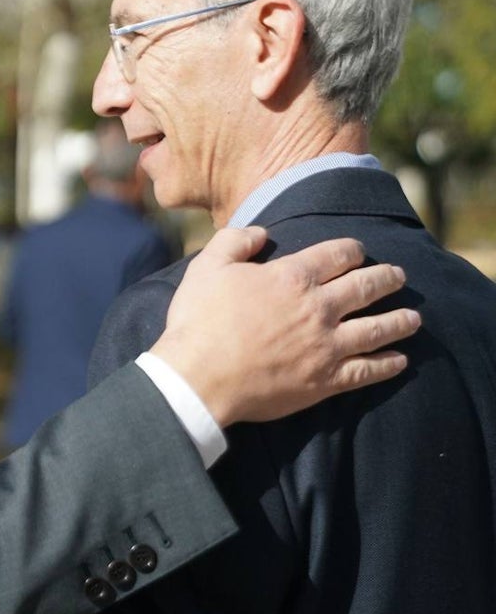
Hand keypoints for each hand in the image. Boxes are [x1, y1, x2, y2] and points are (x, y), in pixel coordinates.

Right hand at [151, 226, 419, 426]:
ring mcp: (327, 345)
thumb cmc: (199, 321)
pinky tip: (400, 360)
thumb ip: (235, 240)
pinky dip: (388, 364)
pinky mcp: (326, 380)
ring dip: (400, 320)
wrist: (199, 378)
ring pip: (378, 328)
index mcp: (292, 276)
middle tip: (398, 276)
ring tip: (414, 318)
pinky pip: (368, 370)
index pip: (338, 254)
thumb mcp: (207, 267)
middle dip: (387, 278)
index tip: (358, 251)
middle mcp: (319, 307)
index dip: (352, 250)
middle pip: (367, 287)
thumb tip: (260, 233)